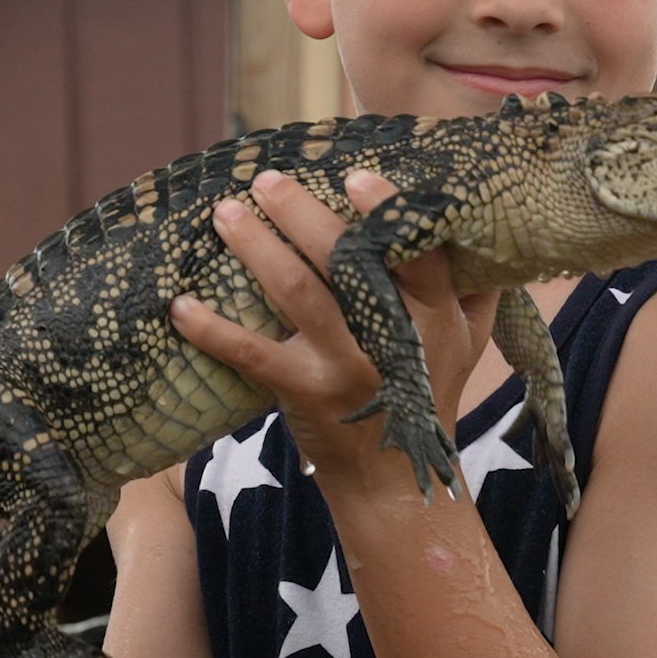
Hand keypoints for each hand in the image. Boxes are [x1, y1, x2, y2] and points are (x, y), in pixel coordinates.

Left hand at [169, 169, 497, 501]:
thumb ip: (475, 287)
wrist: (393, 482)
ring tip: (225, 214)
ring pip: (298, 293)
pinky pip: (251, 354)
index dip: (387, 211)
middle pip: (347, 261)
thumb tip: (476, 222)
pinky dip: (212, 329)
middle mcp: (393, 340)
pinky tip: (180, 305)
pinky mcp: (305, 394)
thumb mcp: (468, 343)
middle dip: (301, 214)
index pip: (418, 254)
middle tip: (265, 181)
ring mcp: (347, 367)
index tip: (352, 175)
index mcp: (435, 318)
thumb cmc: (429, 398)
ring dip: (256, 248)